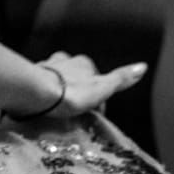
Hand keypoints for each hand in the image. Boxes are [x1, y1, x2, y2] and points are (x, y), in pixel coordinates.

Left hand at [17, 52, 146, 118]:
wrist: (36, 93)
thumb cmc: (71, 93)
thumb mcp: (103, 88)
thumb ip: (121, 78)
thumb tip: (143, 66)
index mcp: (84, 62)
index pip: (95, 78)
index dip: (97, 96)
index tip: (93, 113)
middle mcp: (64, 60)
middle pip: (74, 75)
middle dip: (76, 90)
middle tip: (74, 111)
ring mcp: (46, 67)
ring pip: (56, 77)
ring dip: (58, 90)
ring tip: (56, 109)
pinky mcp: (30, 76)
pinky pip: (38, 84)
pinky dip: (41, 93)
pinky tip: (40, 105)